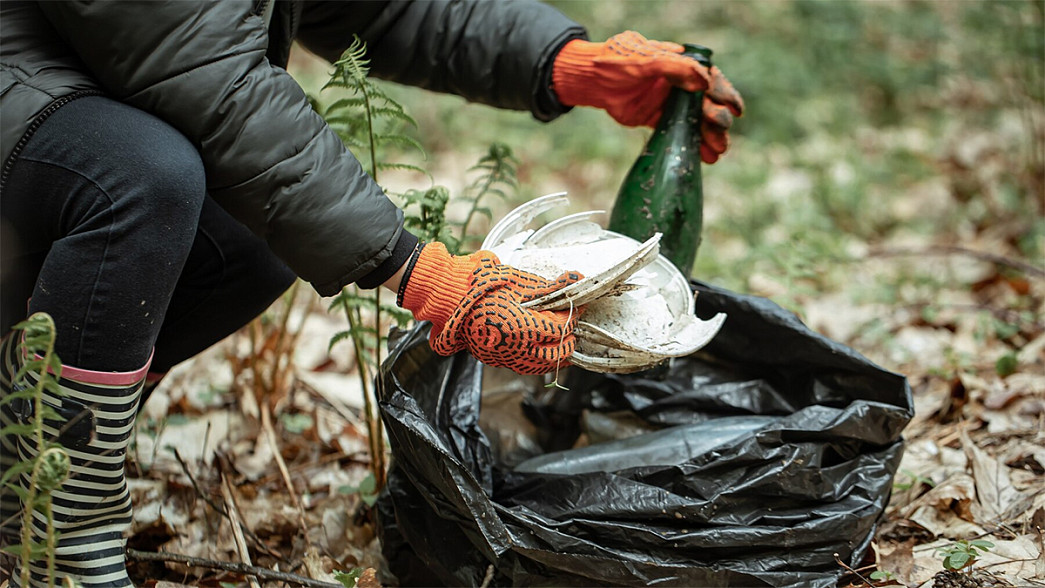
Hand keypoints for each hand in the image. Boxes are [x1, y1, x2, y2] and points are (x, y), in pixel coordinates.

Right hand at [398, 242, 582, 374]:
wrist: (447, 295)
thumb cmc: (481, 285)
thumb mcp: (519, 282)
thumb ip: (549, 287)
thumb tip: (576, 280)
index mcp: (523, 328)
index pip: (560, 328)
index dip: (572, 316)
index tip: (577, 305)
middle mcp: (514, 348)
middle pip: (555, 354)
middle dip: (568, 340)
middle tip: (572, 325)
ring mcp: (502, 356)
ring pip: (539, 365)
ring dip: (554, 354)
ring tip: (561, 340)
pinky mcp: (492, 358)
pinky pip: (521, 365)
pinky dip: (535, 359)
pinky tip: (539, 347)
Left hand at [552, 31, 744, 162]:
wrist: (592, 80)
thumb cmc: (617, 62)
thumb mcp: (645, 60)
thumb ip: (674, 68)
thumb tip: (704, 82)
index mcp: (682, 64)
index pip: (711, 80)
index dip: (725, 94)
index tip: (735, 109)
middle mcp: (681, 84)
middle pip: (708, 103)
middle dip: (718, 120)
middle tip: (720, 134)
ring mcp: (671, 103)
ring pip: (697, 121)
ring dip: (710, 136)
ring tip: (718, 152)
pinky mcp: (659, 119)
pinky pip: (680, 132)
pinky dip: (693, 145)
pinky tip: (705, 158)